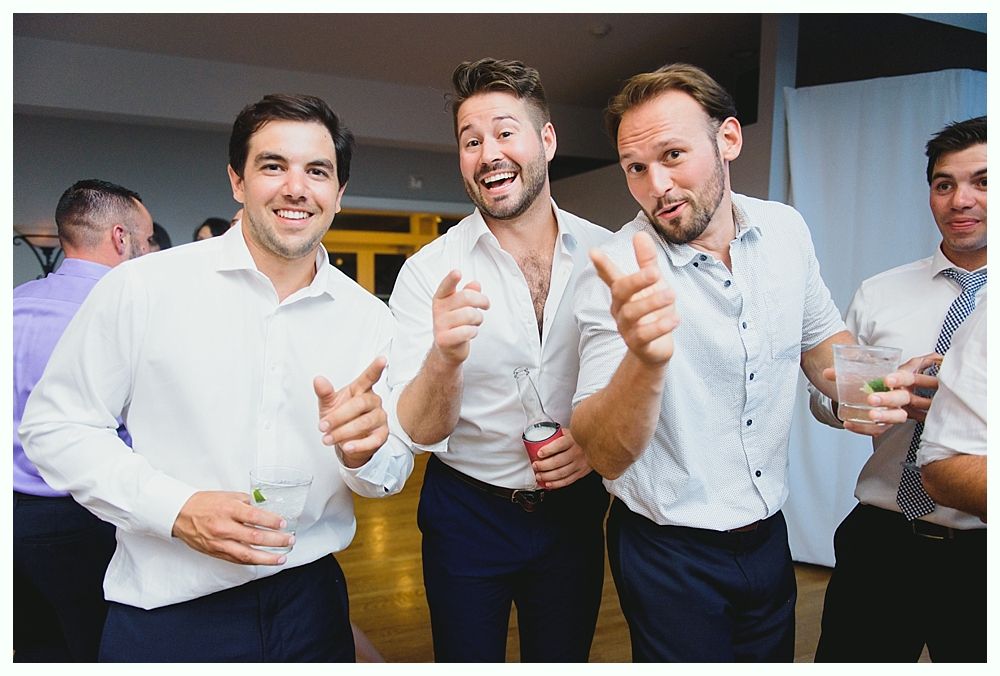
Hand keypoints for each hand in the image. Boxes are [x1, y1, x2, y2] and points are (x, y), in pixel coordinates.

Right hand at [172, 490, 290, 564]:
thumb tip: (266, 508)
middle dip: (276, 540)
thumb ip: (247, 503)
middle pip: (255, 537)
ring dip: (267, 558)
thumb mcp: (228, 496)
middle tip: (289, 541)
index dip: (272, 521)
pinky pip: (237, 560)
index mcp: (228, 509)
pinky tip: (263, 561)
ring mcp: (219, 542)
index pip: (255, 516)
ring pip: (247, 554)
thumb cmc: (204, 503)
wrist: (179, 514)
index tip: (283, 524)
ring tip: (281, 558)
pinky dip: (252, 561)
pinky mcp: (216, 552)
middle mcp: (224, 527)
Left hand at [314, 357, 389, 467]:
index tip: (382, 359)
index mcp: (361, 390)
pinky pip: (374, 439)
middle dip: (339, 416)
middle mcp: (373, 401)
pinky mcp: (382, 434)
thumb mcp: (328, 405)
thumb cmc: (339, 419)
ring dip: (344, 432)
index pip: (369, 377)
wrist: (344, 442)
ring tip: (328, 438)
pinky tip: (347, 446)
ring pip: (366, 422)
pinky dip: (359, 444)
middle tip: (323, 426)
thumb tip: (318, 380)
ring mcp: (380, 417)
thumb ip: (324, 393)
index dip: (375, 368)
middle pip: (360, 404)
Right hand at [431, 270, 489, 364]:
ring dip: (479, 319)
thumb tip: (475, 284)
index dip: (451, 279)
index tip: (457, 272)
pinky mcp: (444, 339)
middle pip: (466, 297)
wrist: (448, 348)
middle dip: (482, 300)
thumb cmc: (457, 324)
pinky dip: (473, 331)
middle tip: (486, 305)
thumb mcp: (462, 307)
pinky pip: (467, 331)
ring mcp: (439, 325)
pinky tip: (471, 332)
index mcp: (441, 298)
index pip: (446, 286)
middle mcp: (438, 310)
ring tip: (476, 322)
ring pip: (470, 314)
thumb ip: (469, 293)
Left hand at [532, 428, 592, 489]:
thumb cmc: (579, 438)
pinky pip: (568, 480)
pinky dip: (556, 484)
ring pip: (562, 473)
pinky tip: (548, 483)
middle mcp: (577, 452)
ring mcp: (580, 463)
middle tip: (536, 465)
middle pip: (558, 461)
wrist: (596, 445)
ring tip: (539, 476)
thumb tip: (539, 436)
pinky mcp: (581, 472)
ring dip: (548, 476)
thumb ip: (557, 434)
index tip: (539, 453)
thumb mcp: (569, 431)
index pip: (560, 445)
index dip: (548, 450)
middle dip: (544, 465)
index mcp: (573, 439)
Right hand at [590, 232, 678, 365]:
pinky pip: (644, 335)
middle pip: (620, 292)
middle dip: (636, 281)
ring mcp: (627, 328)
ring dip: (652, 302)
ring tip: (671, 295)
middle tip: (655, 272)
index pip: (610, 276)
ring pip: (631, 313)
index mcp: (623, 294)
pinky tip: (675, 319)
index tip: (593, 251)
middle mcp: (620, 309)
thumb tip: (640, 235)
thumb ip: (646, 261)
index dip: (602, 264)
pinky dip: (659, 326)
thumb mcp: (653, 285)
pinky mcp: (638, 344)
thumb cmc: (652, 313)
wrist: (654, 349)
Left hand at [823, 362, 939, 436]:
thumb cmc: (871, 382)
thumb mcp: (860, 375)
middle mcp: (901, 395)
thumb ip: (844, 373)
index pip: (906, 377)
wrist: (871, 392)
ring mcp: (896, 411)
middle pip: (902, 398)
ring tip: (870, 415)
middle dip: (888, 399)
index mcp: (899, 380)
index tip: (887, 380)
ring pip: (897, 416)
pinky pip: (879, 429)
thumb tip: (827, 373)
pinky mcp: (886, 423)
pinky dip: (864, 428)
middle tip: (872, 399)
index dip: (899, 378)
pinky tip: (850, 424)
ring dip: (884, 416)